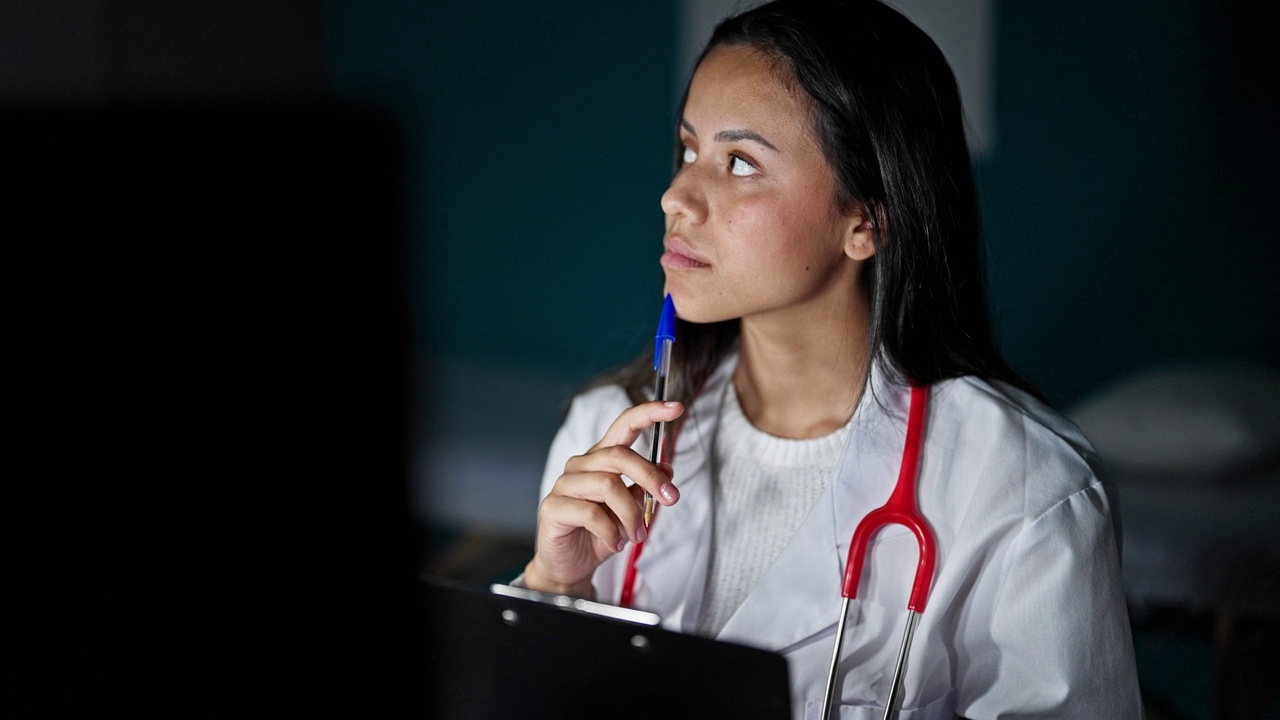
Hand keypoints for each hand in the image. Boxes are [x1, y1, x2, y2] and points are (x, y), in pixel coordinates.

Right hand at [523, 400, 683, 596]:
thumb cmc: (600, 534)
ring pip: (608, 485)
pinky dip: (612, 532)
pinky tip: (616, 543)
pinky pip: (591, 513)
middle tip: (670, 499)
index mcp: (602, 458)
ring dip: (631, 514)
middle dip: (650, 477)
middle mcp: (581, 465)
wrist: (571, 566)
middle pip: (620, 455)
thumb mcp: (632, 511)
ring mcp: (565, 484)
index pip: (624, 425)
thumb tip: (667, 470)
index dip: (649, 413)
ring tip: (637, 535)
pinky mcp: (553, 506)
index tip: (676, 407)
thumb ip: (645, 489)